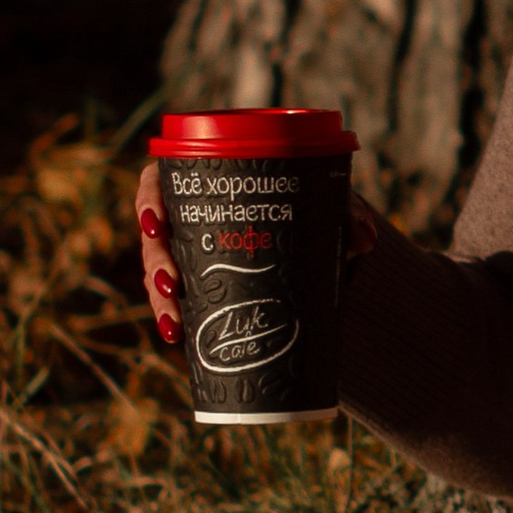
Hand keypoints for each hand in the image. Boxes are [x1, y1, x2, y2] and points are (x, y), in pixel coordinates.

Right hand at [134, 159, 378, 351]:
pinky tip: (174, 336)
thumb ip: (345, 213)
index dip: (148, 200)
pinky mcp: (197, 280)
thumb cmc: (312, 205)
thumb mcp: (325, 202)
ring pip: (158, 270)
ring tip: (174, 322)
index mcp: (206, 176)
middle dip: (155, 261)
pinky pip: (174, 296)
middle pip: (155, 233)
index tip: (155, 222)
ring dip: (159, 297)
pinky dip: (172, 316)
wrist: (317, 239)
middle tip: (171, 283)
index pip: (159, 180)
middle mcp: (190, 212)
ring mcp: (188, 248)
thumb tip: (363, 238)